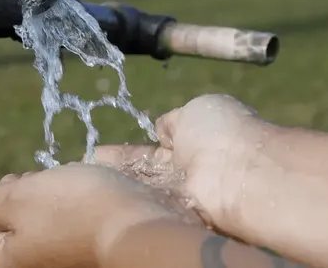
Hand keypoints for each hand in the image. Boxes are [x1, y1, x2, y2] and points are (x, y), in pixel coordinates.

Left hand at [0, 163, 200, 267]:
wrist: (135, 227)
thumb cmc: (72, 209)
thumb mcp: (18, 196)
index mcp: (11, 262)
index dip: (4, 195)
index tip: (24, 178)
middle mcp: (39, 267)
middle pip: (24, 225)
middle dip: (34, 197)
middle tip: (51, 181)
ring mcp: (68, 263)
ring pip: (53, 223)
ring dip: (61, 201)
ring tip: (77, 186)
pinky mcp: (94, 255)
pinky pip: (80, 228)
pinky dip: (84, 212)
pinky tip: (95, 199)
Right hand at [91, 94, 274, 235]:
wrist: (242, 173)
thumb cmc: (222, 133)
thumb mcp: (196, 110)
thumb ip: (174, 121)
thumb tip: (161, 128)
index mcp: (191, 141)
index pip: (152, 149)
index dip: (127, 153)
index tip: (99, 152)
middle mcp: (184, 172)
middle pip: (142, 173)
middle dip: (116, 170)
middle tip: (86, 168)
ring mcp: (178, 195)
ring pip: (141, 189)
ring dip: (116, 184)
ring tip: (84, 181)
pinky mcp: (175, 216)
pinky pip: (145, 206)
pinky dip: (124, 200)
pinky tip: (97, 197)